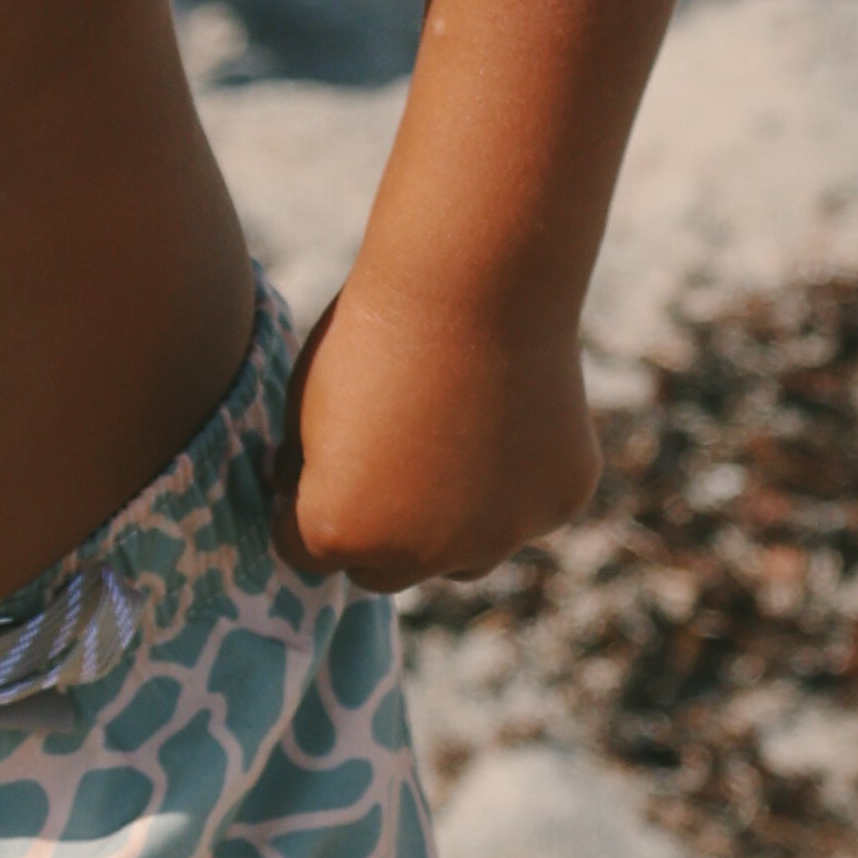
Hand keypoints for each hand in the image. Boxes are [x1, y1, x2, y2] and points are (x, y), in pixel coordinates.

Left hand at [276, 278, 600, 592]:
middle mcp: (419, 557)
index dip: (303, 507)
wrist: (472, 285)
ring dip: (451, 522)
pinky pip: (527, 506)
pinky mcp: (558, 505)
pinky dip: (518, 476)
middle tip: (386, 462)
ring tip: (450, 440)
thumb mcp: (305, 405)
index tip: (317, 467)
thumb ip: (306, 469)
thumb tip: (299, 492)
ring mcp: (498, 537)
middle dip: (376, 531)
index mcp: (339, 533)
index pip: (303, 552)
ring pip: (465, 555)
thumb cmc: (374, 335)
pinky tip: (510, 413)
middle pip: (384, 571)